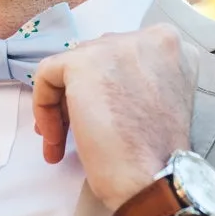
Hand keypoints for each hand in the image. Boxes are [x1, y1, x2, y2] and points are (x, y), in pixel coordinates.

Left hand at [32, 24, 198, 212]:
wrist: (153, 178)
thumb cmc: (157, 154)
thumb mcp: (159, 100)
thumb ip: (136, 80)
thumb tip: (96, 83)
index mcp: (170, 47)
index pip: (123, 57)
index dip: (106, 87)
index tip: (99, 115)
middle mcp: (148, 37)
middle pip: (97, 58)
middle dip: (81, 94)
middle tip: (73, 130)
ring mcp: (116, 46)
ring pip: (72, 67)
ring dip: (63, 106)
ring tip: (61, 142)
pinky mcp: (83, 62)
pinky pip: (47, 74)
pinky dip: (44, 106)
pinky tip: (53, 139)